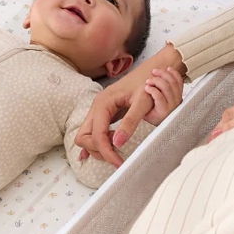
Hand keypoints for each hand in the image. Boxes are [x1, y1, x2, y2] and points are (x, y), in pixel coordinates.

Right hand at [75, 45, 184, 167]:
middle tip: (116, 157)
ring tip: (117, 151)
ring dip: (98, 147)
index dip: (106, 152)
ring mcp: (98, 110)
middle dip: (97, 150)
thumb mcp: (141, 102)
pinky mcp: (103, 113)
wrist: (150, 71)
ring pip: (86, 136)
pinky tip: (97, 153)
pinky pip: (92, 131)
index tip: (119, 163)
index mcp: (103, 103)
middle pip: (83, 137)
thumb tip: (118, 143)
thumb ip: (130, 122)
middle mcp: (97, 107)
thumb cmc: (146, 84)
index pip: (96, 135)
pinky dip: (94, 143)